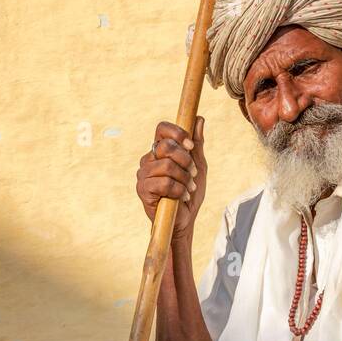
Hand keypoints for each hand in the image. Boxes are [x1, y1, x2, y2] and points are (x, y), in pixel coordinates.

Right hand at [136, 116, 206, 239]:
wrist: (183, 221)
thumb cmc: (189, 193)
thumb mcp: (198, 167)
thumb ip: (197, 144)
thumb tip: (199, 119)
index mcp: (159, 151)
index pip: (162, 129)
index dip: (177, 133)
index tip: (191, 146)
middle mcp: (148, 159)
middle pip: (166, 147)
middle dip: (186, 161)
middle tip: (193, 174)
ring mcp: (143, 174)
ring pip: (167, 166)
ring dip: (184, 179)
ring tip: (187, 188)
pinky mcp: (142, 189)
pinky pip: (165, 183)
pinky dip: (179, 191)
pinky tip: (181, 197)